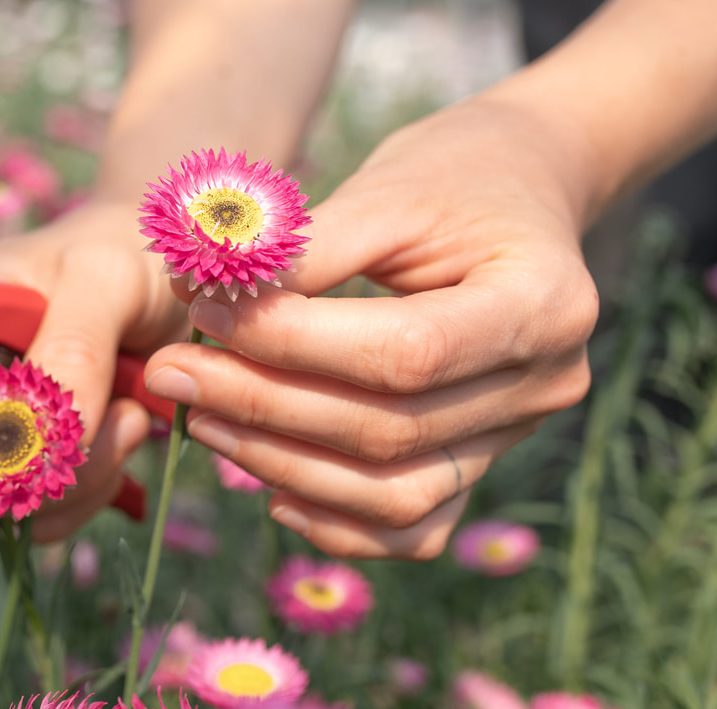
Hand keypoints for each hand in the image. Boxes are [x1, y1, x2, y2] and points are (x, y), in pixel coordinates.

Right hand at [0, 201, 188, 540]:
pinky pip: (15, 527)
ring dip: (52, 484)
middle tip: (71, 429)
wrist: (156, 291)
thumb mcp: (101, 281)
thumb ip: (72, 346)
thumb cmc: (111, 262)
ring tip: (127, 417)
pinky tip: (120, 442)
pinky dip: (76, 501)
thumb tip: (43, 433)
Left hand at [144, 97, 598, 558]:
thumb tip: (199, 286)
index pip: (403, 354)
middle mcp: (544, 385)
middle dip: (263, 407)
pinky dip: (337, 522)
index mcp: (541, 303)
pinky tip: (269, 491)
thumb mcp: (386, 189)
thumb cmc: (455, 175)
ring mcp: (517, 435)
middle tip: (171, 372)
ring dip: (282, 466)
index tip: (203, 311)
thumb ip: (302, 248)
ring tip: (200, 419)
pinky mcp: (481, 462)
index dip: (292, 344)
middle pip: (389, 430)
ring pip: (394, 495)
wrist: (522, 192)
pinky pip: (411, 525)